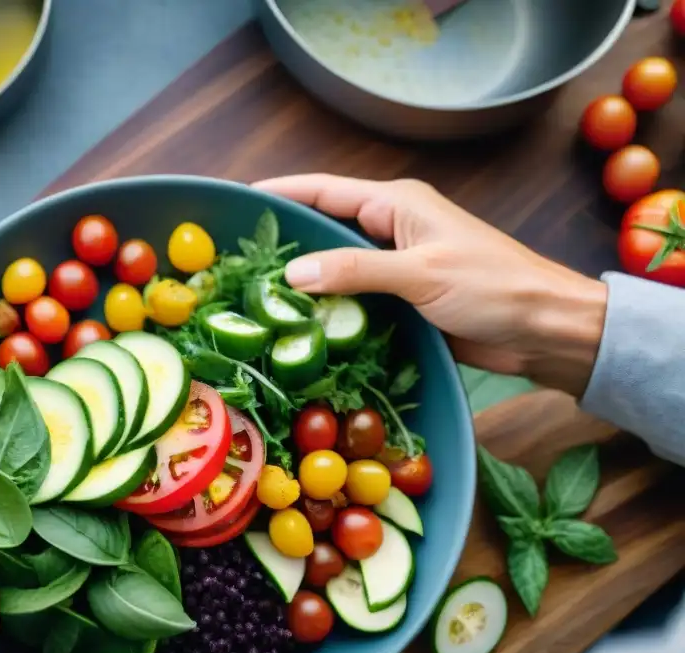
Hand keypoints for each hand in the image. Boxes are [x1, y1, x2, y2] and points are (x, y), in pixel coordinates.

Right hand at [253, 174, 607, 396]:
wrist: (544, 329)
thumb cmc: (494, 288)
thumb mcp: (421, 274)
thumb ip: (357, 271)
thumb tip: (293, 273)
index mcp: (397, 205)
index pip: (325, 191)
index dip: (281, 193)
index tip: (239, 202)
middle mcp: (391, 230)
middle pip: (324, 230)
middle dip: (285, 244)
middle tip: (239, 263)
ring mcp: (396, 267)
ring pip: (336, 270)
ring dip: (305, 284)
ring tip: (256, 299)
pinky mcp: (402, 301)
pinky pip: (354, 301)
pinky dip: (329, 311)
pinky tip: (300, 327)